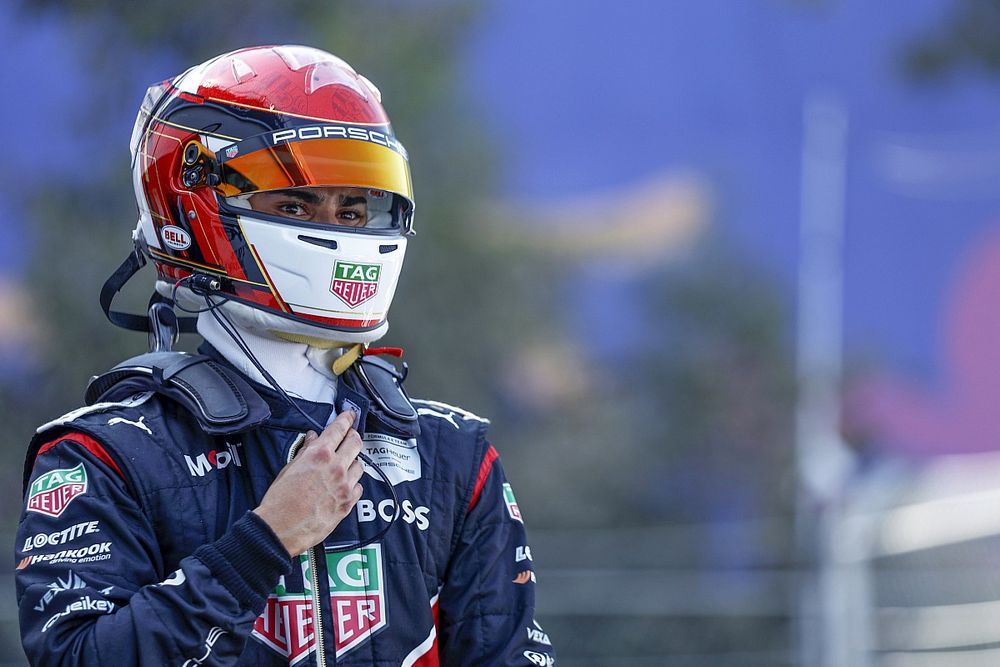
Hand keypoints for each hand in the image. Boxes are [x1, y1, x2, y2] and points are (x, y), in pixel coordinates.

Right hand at [253, 410, 363, 555]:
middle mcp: (336, 468)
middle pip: (356, 443)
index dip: (346, 418)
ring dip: (353, 462)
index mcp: (319, 455)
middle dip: (354, 436)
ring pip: (360, 465)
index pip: (339, 428)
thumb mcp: (288, 469)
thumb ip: (305, 451)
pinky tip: (344, 485)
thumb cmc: (279, 502)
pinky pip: (359, 487)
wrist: (280, 529)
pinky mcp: (348, 504)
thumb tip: (313, 439)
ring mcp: (344, 486)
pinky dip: (353, 483)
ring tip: (343, 465)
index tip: (350, 415)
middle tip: (350, 435)